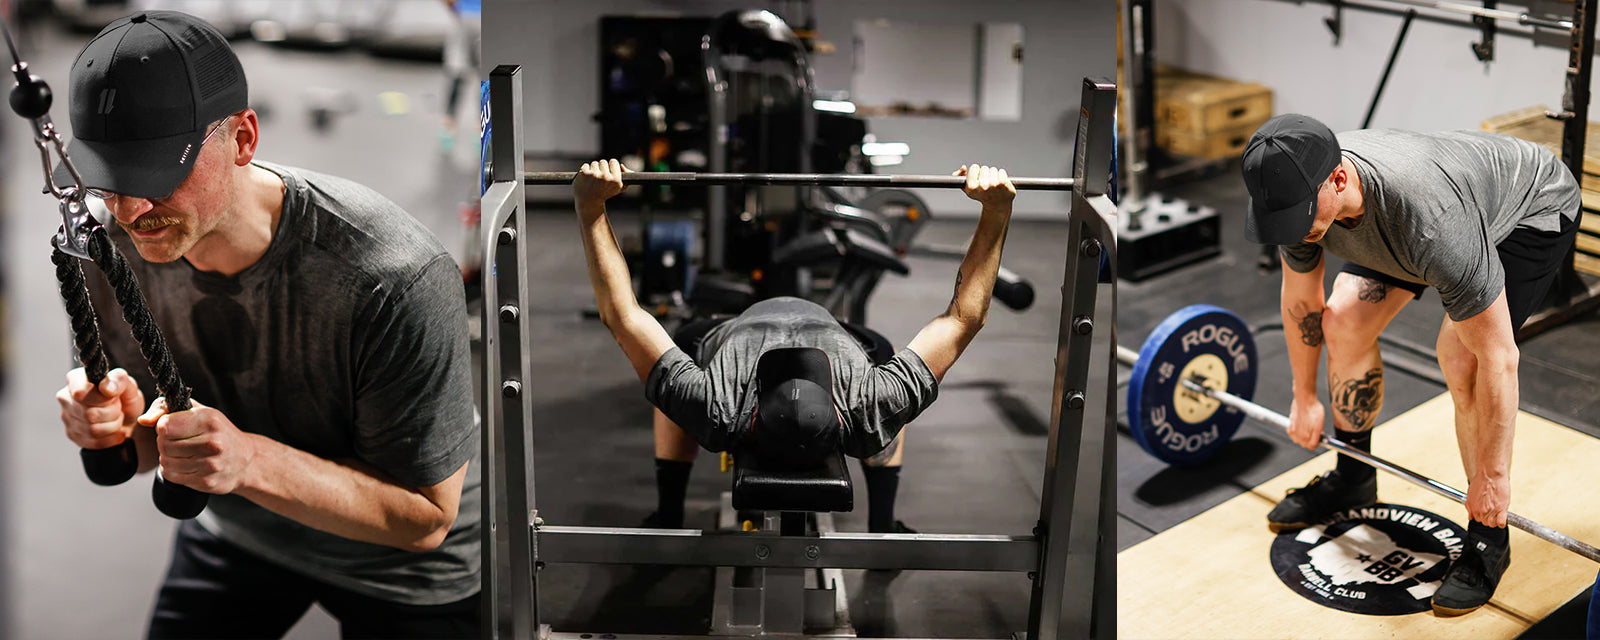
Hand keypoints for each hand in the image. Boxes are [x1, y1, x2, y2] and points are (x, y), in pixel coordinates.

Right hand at [57, 367, 143, 449]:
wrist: (127, 415)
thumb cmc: (124, 396)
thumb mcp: (128, 384)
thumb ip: (119, 380)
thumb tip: (105, 388)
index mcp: (76, 379)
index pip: (80, 392)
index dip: (102, 398)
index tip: (112, 396)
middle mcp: (66, 397)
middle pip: (90, 414)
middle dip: (113, 413)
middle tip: (118, 407)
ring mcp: (66, 418)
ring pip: (93, 430)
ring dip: (113, 425)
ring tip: (116, 417)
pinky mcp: (72, 435)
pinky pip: (95, 443)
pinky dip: (111, 438)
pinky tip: (115, 430)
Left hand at [141, 398, 259, 494]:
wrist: (246, 460)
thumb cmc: (218, 432)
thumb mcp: (198, 412)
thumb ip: (166, 409)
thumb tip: (144, 420)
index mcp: (209, 420)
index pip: (165, 426)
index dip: (163, 427)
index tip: (173, 428)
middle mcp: (212, 442)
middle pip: (163, 445)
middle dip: (165, 443)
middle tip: (179, 442)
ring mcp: (210, 464)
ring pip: (166, 462)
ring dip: (168, 458)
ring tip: (183, 454)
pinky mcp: (206, 481)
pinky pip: (172, 476)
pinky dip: (173, 471)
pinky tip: (186, 465)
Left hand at [573, 159, 629, 209]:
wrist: (589, 202)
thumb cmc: (605, 193)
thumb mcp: (618, 188)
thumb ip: (626, 175)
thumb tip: (622, 166)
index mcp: (616, 180)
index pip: (614, 162)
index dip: (611, 166)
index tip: (608, 171)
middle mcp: (605, 177)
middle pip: (603, 162)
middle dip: (601, 168)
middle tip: (599, 177)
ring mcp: (594, 175)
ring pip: (594, 163)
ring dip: (593, 169)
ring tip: (592, 180)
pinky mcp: (584, 174)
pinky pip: (586, 165)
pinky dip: (585, 171)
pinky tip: (586, 179)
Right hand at [955, 164, 1015, 207]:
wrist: (997, 206)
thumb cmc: (982, 196)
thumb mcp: (967, 189)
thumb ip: (959, 176)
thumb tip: (963, 167)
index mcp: (972, 187)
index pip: (974, 167)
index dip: (976, 172)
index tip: (978, 179)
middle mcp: (982, 186)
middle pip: (984, 168)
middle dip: (986, 174)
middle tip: (987, 183)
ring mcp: (994, 185)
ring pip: (993, 169)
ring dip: (994, 175)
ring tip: (994, 185)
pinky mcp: (1003, 183)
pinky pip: (1001, 171)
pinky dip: (1002, 175)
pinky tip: (1001, 184)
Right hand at [1288, 395, 1325, 449]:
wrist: (1305, 401)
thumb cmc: (1313, 410)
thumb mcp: (1320, 424)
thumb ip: (1318, 435)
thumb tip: (1318, 439)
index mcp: (1308, 437)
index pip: (1312, 446)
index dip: (1316, 443)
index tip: (1318, 439)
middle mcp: (1300, 436)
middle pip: (1305, 444)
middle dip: (1309, 439)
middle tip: (1313, 432)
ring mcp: (1294, 432)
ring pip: (1298, 440)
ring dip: (1302, 436)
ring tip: (1306, 428)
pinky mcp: (1290, 427)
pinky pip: (1292, 434)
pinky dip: (1295, 432)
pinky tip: (1300, 426)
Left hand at [1466, 472, 1509, 527]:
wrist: (1490, 474)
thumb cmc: (1481, 481)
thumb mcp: (1470, 494)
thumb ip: (1469, 506)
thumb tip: (1470, 516)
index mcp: (1474, 508)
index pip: (1478, 520)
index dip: (1483, 516)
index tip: (1486, 512)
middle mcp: (1481, 511)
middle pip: (1485, 523)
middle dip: (1489, 518)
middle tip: (1493, 511)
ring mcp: (1491, 511)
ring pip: (1493, 524)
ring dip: (1496, 521)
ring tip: (1498, 514)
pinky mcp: (1501, 509)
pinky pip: (1501, 522)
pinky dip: (1502, 523)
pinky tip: (1503, 519)